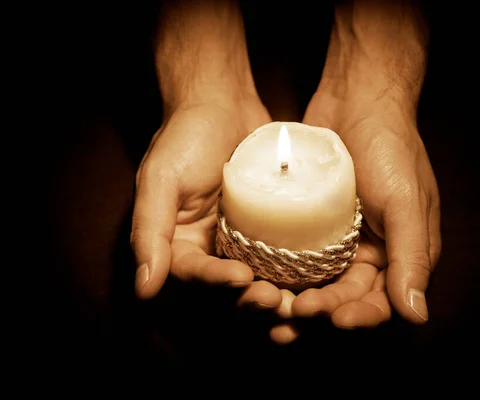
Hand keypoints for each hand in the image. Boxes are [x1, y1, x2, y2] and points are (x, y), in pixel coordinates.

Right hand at [131, 96, 287, 309]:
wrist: (223, 102)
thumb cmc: (186, 135)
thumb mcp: (161, 179)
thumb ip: (150, 231)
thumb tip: (143, 289)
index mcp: (179, 243)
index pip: (193, 274)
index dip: (215, 282)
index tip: (241, 278)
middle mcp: (211, 247)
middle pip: (230, 288)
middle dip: (252, 299)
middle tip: (277, 300)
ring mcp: (245, 239)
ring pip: (261, 278)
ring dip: (279, 293)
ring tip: (301, 299)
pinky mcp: (272, 227)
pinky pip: (284, 253)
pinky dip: (298, 268)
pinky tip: (317, 273)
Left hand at [289, 90, 440, 326]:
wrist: (357, 101)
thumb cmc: (391, 148)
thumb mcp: (407, 202)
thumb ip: (412, 257)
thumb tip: (417, 317)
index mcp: (400, 254)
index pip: (382, 301)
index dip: (360, 316)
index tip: (336, 320)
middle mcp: (369, 253)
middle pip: (344, 296)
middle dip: (322, 310)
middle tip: (295, 314)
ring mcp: (337, 239)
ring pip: (316, 282)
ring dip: (296, 298)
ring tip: (272, 308)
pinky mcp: (310, 224)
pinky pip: (295, 255)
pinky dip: (281, 270)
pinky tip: (260, 279)